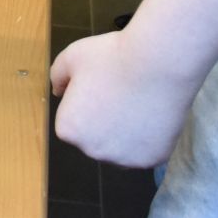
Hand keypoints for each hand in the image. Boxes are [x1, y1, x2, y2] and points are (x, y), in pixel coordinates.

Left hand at [48, 28, 199, 168]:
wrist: (159, 63)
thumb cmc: (112, 58)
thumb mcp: (72, 56)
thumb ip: (57, 76)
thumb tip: (58, 92)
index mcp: (69, 129)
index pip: (72, 121)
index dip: (86, 102)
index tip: (101, 87)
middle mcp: (93, 151)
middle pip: (95, 138)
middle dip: (103, 121)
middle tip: (119, 95)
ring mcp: (123, 160)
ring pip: (118, 147)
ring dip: (123, 133)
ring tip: (136, 104)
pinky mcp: (150, 161)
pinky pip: (143, 151)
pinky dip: (147, 138)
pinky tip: (151, 115)